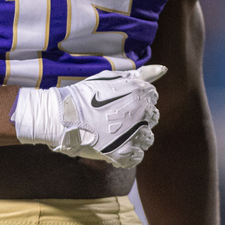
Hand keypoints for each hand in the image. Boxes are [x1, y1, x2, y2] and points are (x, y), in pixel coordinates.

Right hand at [12, 65, 165, 167]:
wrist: (61, 116)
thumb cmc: (86, 95)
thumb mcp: (113, 78)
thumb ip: (142, 74)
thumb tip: (164, 68)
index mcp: (141, 92)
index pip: (152, 97)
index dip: (136, 101)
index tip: (120, 102)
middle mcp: (142, 112)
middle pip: (152, 118)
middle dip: (138, 118)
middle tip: (115, 118)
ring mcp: (134, 134)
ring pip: (147, 138)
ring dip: (134, 136)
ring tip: (114, 132)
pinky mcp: (124, 154)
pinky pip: (138, 156)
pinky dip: (128, 153)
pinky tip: (113, 145)